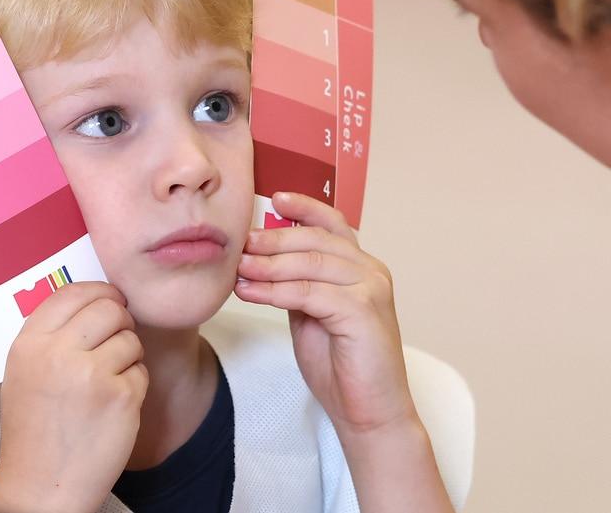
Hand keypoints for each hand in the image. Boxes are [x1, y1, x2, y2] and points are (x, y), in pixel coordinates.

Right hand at [0, 282, 146, 512]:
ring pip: (130, 338)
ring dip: (127, 356)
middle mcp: (58, 353)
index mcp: (29, 344)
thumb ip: (51, 335)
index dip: (99, 291)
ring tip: (106, 384)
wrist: (41, 487)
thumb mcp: (25, 372)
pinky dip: (134, 385)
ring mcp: (91, 374)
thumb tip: (92, 299)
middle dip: (120, 319)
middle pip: (109, 307)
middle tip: (117, 338)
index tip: (110, 298)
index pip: (72, 292)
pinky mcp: (121, 396)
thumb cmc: (34, 432)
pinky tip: (112, 407)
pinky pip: (141, 370)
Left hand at [234, 191, 416, 437]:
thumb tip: (263, 257)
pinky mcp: (363, 311)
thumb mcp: (313, 314)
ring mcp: (371, 289)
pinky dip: (276, 291)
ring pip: (312, 263)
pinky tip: (251, 292)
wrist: (369, 412)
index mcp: (362, 267)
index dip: (305, 208)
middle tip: (240, 242)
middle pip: (317, 240)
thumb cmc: (342, 366)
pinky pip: (310, 292)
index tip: (275, 198)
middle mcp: (372, 271)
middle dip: (274, 239)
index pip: (334, 223)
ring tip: (238, 267)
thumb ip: (299, 284)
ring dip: (269, 265)